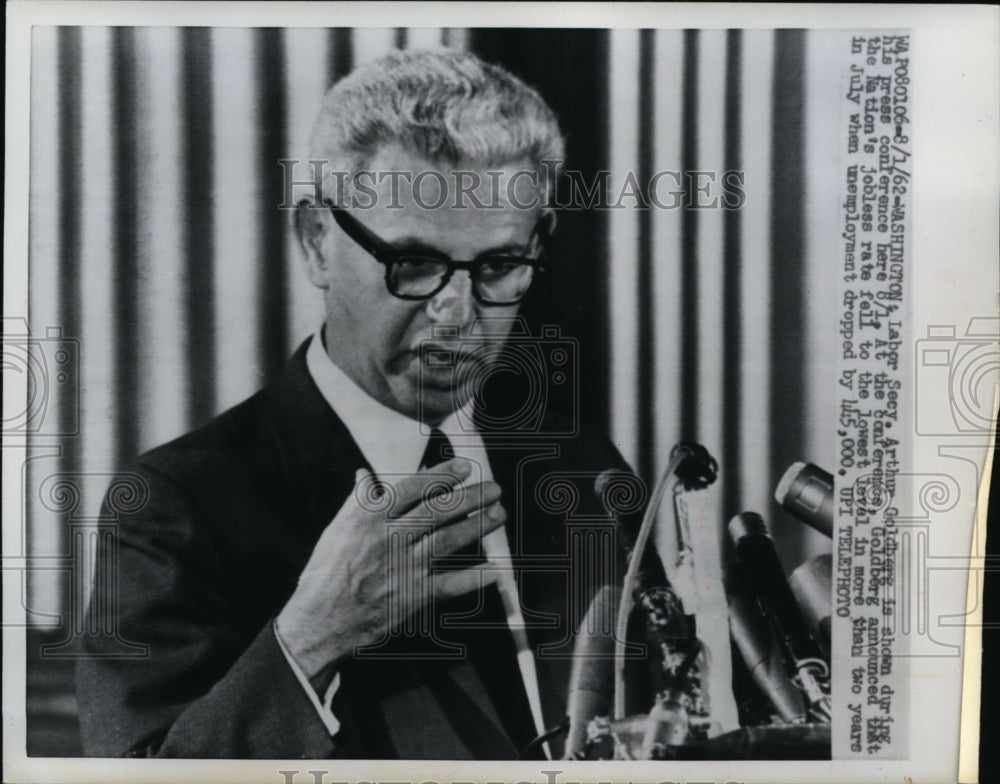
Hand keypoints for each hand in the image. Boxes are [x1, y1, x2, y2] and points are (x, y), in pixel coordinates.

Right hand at [276, 458, 504, 679]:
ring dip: (478, 526)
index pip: (414, 488)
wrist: (320, 620)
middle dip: (471, 497)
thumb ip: (357, 501)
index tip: (465, 467)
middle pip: (438, 511)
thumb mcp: (337, 529)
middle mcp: (389, 538)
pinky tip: (495, 569)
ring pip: (448, 540)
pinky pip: (449, 585)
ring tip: (499, 514)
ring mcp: (403, 568)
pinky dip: (473, 578)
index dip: (443, 476)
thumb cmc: (326, 572)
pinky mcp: (412, 597)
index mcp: (370, 518)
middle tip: (494, 488)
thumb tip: (364, 475)